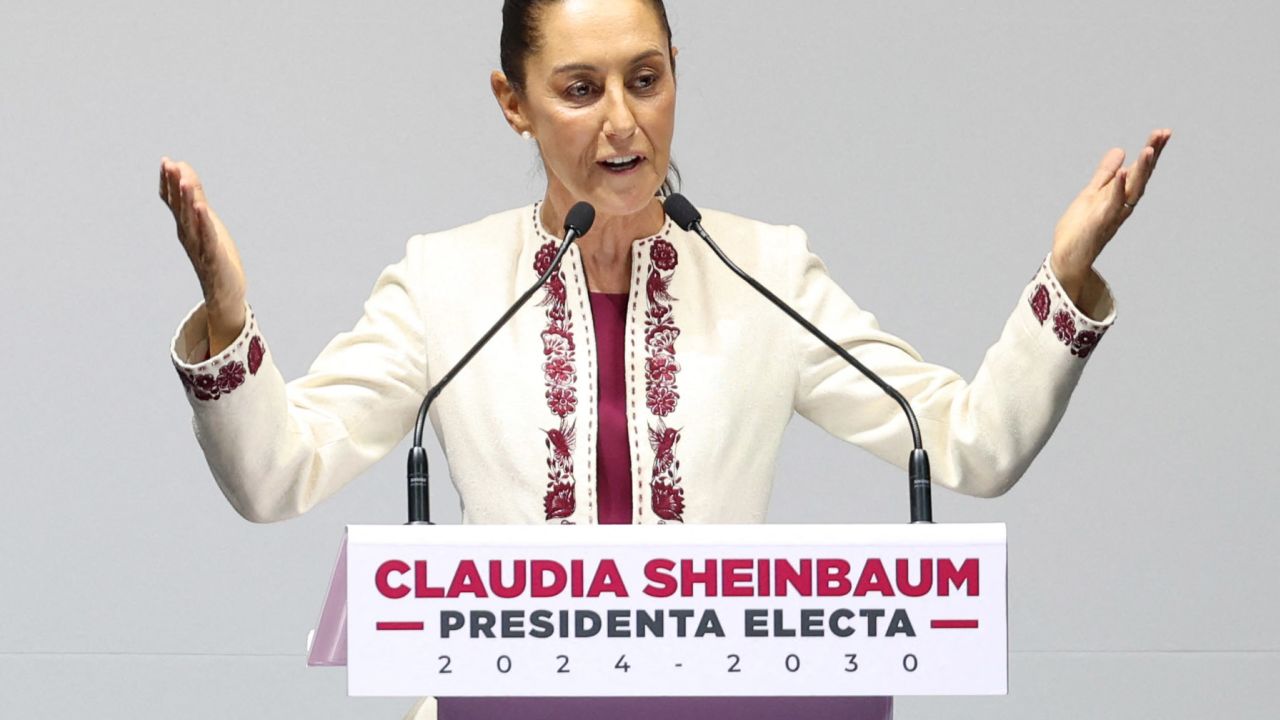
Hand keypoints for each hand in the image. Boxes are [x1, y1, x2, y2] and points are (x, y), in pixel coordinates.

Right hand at [159, 158, 247, 352]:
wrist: (224, 292)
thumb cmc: (215, 254)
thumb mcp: (206, 222)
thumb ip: (196, 197)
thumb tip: (184, 170)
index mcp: (186, 226)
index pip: (173, 202)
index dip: (169, 182)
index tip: (166, 161)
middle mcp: (188, 236)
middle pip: (180, 208)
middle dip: (176, 186)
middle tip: (169, 165)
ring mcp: (200, 248)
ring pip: (192, 222)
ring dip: (188, 202)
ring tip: (186, 182)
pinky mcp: (214, 259)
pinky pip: (208, 239)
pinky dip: (204, 224)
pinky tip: (202, 210)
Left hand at [1050, 129, 1171, 299]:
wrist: (1067, 257)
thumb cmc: (1080, 228)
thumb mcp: (1092, 193)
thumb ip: (1105, 174)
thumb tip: (1119, 150)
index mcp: (1120, 196)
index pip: (1139, 170)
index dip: (1151, 152)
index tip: (1163, 132)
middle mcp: (1122, 204)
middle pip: (1141, 176)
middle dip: (1152, 155)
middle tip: (1164, 133)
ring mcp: (1112, 214)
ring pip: (1132, 189)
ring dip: (1141, 170)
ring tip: (1148, 149)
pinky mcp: (1100, 223)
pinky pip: (1112, 204)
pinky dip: (1119, 188)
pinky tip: (1124, 172)